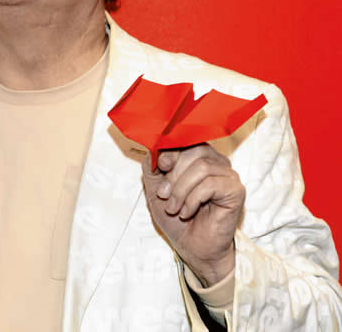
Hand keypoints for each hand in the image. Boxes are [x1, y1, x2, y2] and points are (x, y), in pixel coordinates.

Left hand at [142, 144, 244, 285]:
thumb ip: (152, 167)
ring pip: (201, 167)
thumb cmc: (177, 217)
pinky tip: (187, 212)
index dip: (171, 150)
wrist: (193, 247)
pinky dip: (193, 199)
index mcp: (198, 157)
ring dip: (181, 190)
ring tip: (174, 207)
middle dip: (174, 174)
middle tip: (164, 195)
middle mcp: (216, 162)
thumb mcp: (155, 189)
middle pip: (194, 151)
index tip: (160, 166)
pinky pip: (210, 185)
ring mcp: (228, 175)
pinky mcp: (235, 190)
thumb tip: (152, 149)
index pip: (187, 139)